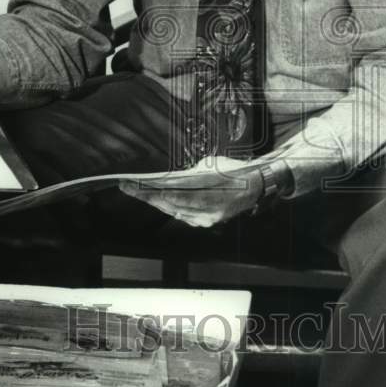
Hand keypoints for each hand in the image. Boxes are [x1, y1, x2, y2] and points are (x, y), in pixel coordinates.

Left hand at [119, 156, 263, 228]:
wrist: (257, 186)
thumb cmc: (234, 170)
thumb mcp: (211, 165)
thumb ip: (190, 174)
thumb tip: (169, 180)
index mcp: (209, 186)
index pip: (172, 190)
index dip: (152, 190)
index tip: (136, 185)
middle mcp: (209, 204)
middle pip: (170, 202)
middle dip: (148, 195)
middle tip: (128, 188)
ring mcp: (209, 216)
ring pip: (175, 211)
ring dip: (157, 203)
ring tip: (139, 193)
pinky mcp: (210, 221)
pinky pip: (185, 216)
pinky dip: (172, 210)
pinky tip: (160, 203)